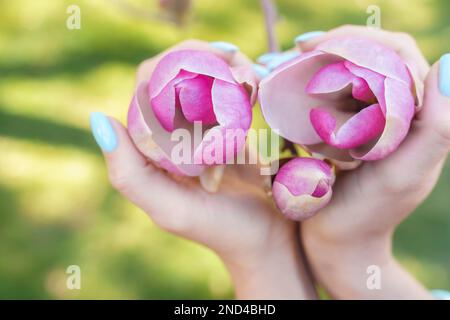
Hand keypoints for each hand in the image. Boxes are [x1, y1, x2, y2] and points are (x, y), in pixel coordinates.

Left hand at [90, 40, 315, 299]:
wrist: (266, 240)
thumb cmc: (219, 229)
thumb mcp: (169, 209)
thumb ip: (129, 174)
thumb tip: (99, 120)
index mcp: (149, 147)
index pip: (146, 88)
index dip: (169, 64)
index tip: (203, 59)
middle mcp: (172, 135)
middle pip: (177, 77)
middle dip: (203, 59)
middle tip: (234, 59)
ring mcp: (202, 131)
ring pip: (204, 80)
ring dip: (226, 67)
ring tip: (250, 74)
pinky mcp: (229, 133)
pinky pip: (230, 96)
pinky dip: (241, 83)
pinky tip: (254, 84)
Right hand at [298, 26, 449, 298]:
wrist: (341, 243)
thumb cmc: (370, 214)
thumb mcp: (405, 175)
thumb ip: (435, 127)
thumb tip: (448, 64)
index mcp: (417, 116)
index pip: (398, 56)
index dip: (364, 40)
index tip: (322, 45)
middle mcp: (395, 112)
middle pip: (371, 57)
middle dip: (337, 44)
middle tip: (301, 48)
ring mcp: (368, 121)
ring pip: (349, 73)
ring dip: (322, 60)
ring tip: (292, 60)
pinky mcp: (345, 133)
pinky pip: (330, 97)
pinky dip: (311, 84)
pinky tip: (291, 84)